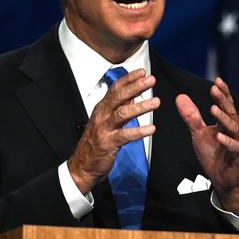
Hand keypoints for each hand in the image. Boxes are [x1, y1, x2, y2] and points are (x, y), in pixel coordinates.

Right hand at [67, 69, 158, 194]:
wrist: (83, 166)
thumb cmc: (96, 143)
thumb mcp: (105, 121)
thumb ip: (118, 108)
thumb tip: (132, 97)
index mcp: (102, 108)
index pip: (115, 88)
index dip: (128, 79)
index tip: (142, 72)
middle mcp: (101, 115)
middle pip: (119, 97)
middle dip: (135, 87)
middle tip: (150, 80)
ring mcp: (104, 129)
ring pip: (122, 113)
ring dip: (140, 107)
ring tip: (156, 102)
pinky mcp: (108, 143)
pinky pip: (125, 135)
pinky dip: (139, 131)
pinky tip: (152, 129)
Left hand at [175, 77, 238, 212]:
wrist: (222, 178)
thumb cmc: (213, 153)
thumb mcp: (198, 133)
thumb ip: (191, 116)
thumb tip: (180, 97)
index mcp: (227, 122)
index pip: (226, 104)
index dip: (222, 92)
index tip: (216, 80)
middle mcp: (234, 130)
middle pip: (230, 112)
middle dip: (223, 100)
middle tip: (215, 89)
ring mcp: (237, 143)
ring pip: (232, 128)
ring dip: (223, 118)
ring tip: (214, 108)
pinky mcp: (237, 157)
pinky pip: (234, 148)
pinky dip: (227, 142)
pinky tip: (219, 136)